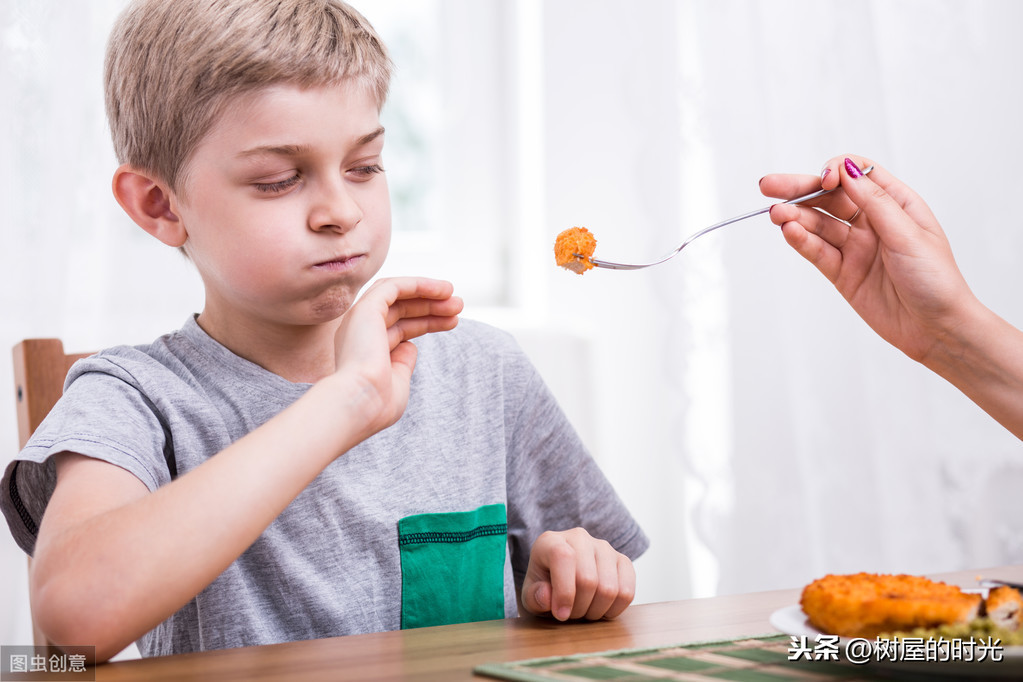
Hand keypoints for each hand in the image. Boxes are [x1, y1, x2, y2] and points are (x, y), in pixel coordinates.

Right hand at [333, 277, 461, 437]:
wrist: (361, 403)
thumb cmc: (378, 404)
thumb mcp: (398, 383)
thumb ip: (403, 363)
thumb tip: (411, 346)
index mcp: (365, 352)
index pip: (398, 328)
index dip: (427, 322)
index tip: (453, 321)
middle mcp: (359, 333)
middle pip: (400, 310)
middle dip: (431, 307)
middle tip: (458, 306)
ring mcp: (360, 319)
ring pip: (396, 295)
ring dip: (426, 293)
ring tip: (454, 295)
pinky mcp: (365, 308)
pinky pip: (393, 287)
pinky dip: (418, 284)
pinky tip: (442, 289)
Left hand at [520, 527, 635, 621]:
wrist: (562, 581)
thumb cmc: (544, 588)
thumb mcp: (530, 596)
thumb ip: (534, 597)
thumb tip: (547, 597)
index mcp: (551, 541)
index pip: (563, 558)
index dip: (564, 591)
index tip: (561, 614)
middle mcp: (579, 538)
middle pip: (588, 579)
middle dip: (579, 608)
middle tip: (570, 615)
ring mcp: (604, 547)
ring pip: (609, 588)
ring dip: (596, 611)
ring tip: (584, 611)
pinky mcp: (622, 561)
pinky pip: (627, 592)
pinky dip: (614, 609)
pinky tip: (601, 608)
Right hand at [760, 155, 977, 363]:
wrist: (936, 329)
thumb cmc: (936, 280)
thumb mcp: (909, 234)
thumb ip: (875, 202)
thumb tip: (848, 170)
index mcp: (895, 204)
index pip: (857, 175)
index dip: (836, 171)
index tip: (824, 180)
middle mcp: (872, 222)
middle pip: (829, 198)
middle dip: (799, 189)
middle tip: (769, 185)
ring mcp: (855, 248)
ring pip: (818, 225)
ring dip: (795, 217)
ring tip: (776, 214)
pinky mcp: (842, 273)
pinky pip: (817, 252)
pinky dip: (801, 241)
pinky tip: (789, 231)